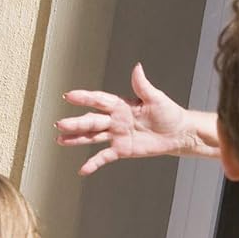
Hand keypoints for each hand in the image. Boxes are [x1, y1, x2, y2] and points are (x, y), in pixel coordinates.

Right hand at [57, 63, 210, 173]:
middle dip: (76, 123)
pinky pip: (104, 156)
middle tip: (60, 124)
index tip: (69, 96)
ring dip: (77, 138)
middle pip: (92, 121)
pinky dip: (93, 163)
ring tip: (61, 140)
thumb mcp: (156, 98)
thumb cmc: (168, 113)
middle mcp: (114, 120)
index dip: (84, 98)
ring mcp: (116, 135)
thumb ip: (142, 85)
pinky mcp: (121, 149)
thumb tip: (137, 67)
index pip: (99, 100)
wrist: (179, 133)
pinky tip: (82, 170)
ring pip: (93, 137)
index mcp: (120, 105)